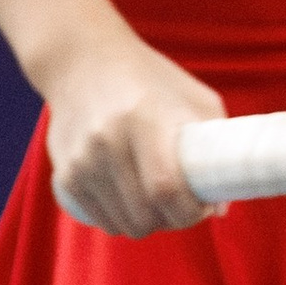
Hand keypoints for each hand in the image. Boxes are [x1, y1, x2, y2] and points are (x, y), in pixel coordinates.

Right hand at [46, 34, 226, 235]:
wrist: (82, 60)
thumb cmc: (149, 78)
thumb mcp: (192, 96)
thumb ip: (215, 145)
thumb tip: (220, 206)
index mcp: (143, 119)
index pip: (166, 189)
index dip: (190, 211)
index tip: (203, 207)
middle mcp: (107, 141)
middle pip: (144, 214)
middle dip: (172, 222)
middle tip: (183, 208)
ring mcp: (82, 160)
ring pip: (122, 223)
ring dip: (146, 225)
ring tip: (158, 205)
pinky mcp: (65, 173)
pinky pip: (98, 218)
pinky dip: (119, 221)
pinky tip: (131, 205)